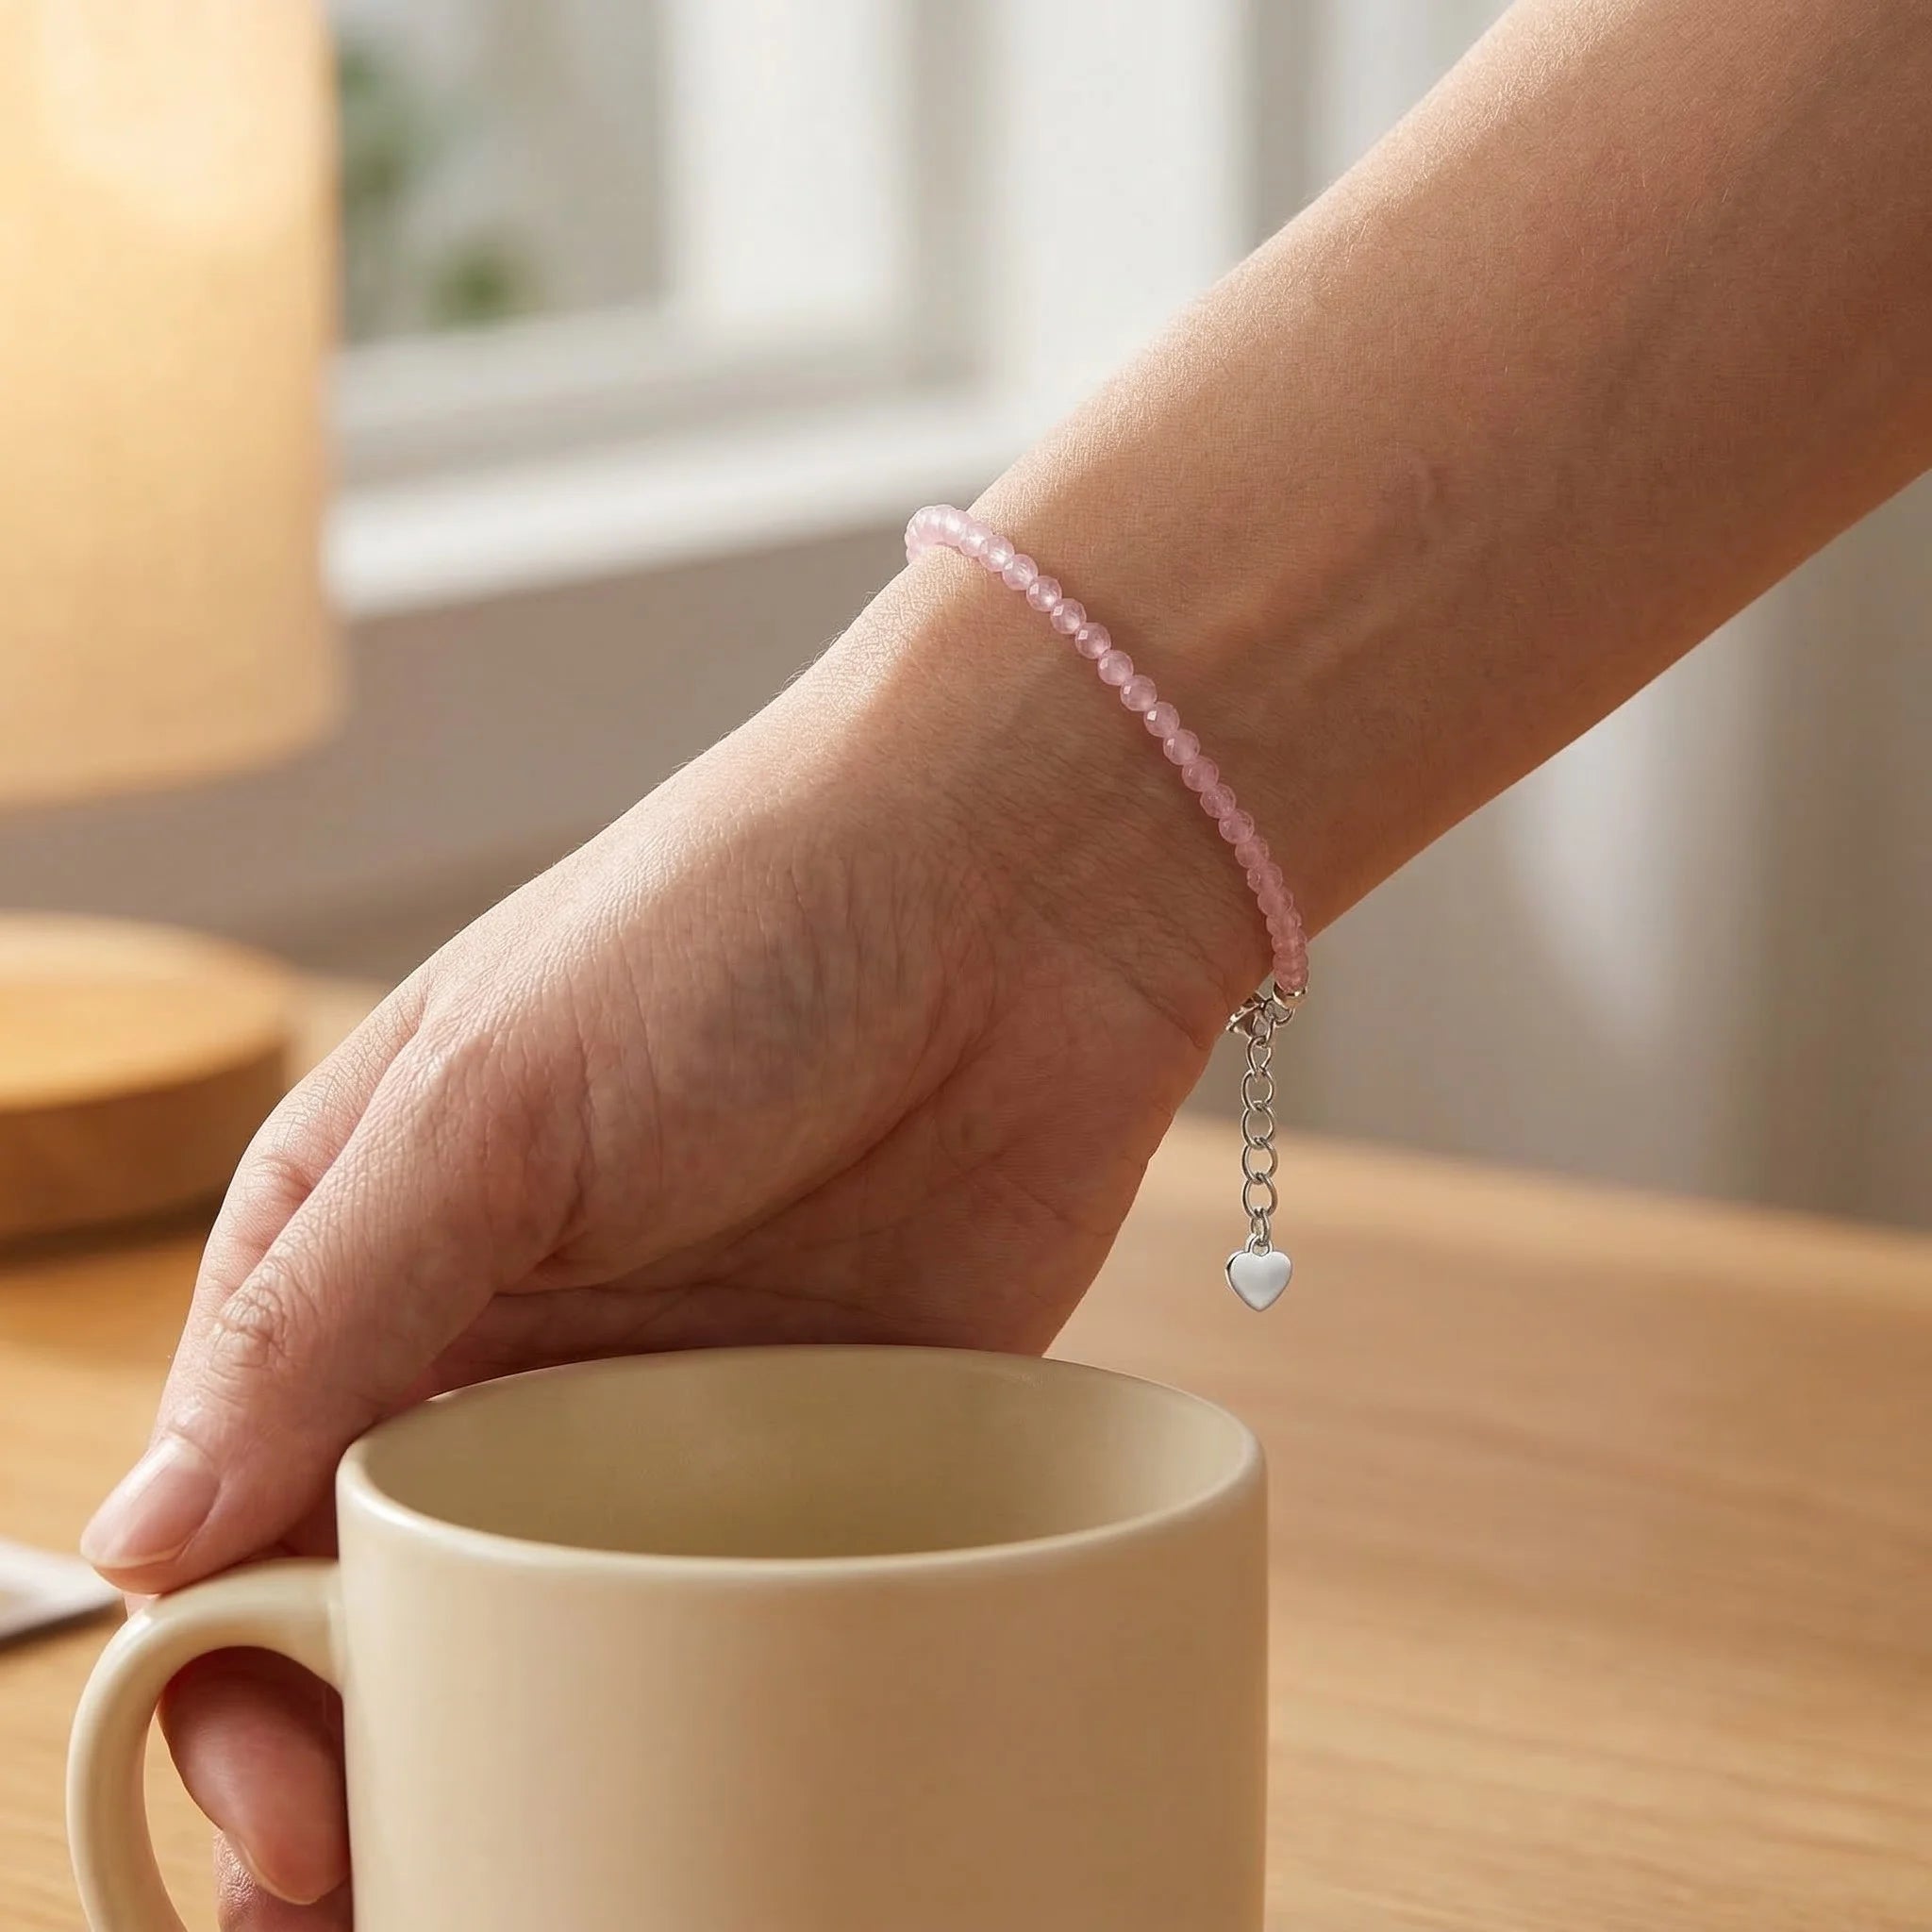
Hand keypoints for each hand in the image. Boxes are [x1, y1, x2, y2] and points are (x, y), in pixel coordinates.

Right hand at [80, 565, 1256, 1926]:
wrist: (1018, 885)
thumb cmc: (739, 922)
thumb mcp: (492, 1098)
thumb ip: (319, 1319)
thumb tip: (141, 1538)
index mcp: (377, 1241)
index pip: (243, 1499)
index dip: (236, 1670)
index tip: (279, 1808)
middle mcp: (509, 1335)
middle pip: (392, 1595)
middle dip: (372, 1748)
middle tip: (381, 1887)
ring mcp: (671, 1397)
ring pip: (558, 1624)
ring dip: (527, 1745)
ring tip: (528, 1870)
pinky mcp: (828, 1431)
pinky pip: (739, 1594)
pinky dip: (702, 1691)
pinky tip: (696, 1777)